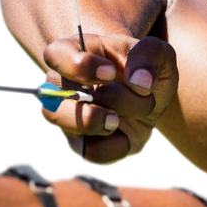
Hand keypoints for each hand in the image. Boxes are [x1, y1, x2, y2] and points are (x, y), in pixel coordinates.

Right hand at [40, 33, 177, 167]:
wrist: (148, 95)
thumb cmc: (143, 68)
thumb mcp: (157, 52)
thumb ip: (149, 56)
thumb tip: (139, 83)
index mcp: (77, 54)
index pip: (56, 55)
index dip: (80, 66)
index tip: (111, 72)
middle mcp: (64, 87)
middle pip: (50, 100)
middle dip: (89, 108)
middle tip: (115, 110)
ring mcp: (70, 118)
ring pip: (63, 127)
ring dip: (96, 124)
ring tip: (118, 121)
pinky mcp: (84, 144)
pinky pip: (88, 153)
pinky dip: (112, 148)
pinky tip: (125, 137)